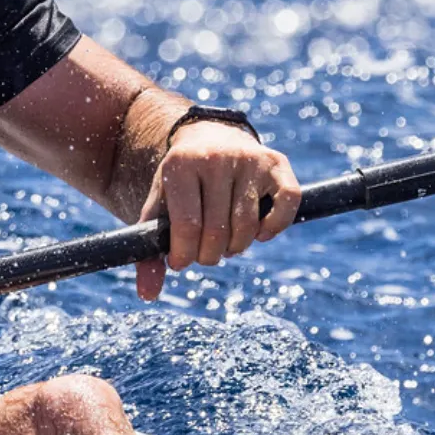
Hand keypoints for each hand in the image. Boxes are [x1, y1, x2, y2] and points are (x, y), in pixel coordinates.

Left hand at [135, 124, 300, 301]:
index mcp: (180, 166)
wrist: (208, 139)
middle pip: (217, 231)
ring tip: (225, 243)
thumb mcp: (159, 211)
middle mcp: (216, 158)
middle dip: (209, 255)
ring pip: (248, 225)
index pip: (187, 226)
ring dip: (236, 247)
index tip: (180, 261)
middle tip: (205, 253)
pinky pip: (286, 205)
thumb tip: (148, 295)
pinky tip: (259, 233)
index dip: (184, 255)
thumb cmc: (180, 186)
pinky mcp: (277, 163)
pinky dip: (273, 229)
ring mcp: (249, 159)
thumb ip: (149, 253)